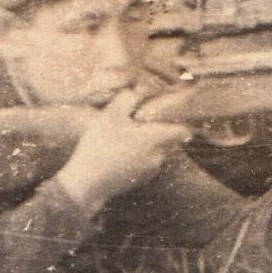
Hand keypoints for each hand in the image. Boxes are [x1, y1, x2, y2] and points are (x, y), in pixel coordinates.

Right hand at [53, 91, 191, 214]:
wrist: (87, 184)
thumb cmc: (99, 147)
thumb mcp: (111, 115)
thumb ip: (129, 98)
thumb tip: (141, 88)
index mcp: (156, 139)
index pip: (184, 130)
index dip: (184, 120)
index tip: (179, 111)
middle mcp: (158, 156)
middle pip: (167, 138)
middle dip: (156, 129)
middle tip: (138, 121)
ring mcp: (150, 171)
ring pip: (155, 150)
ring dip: (145, 143)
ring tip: (124, 137)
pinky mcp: (139, 180)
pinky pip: (145, 162)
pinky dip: (137, 156)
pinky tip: (118, 152)